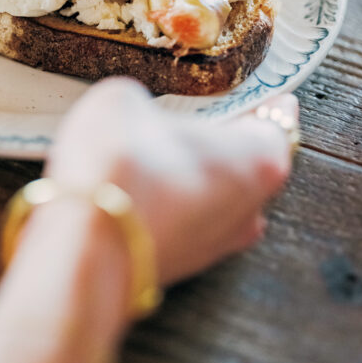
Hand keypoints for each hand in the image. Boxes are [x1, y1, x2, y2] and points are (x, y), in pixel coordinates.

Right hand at [46, 77, 295, 286]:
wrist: (84, 246)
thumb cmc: (120, 165)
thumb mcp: (126, 100)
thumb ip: (144, 104)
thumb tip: (137, 114)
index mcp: (256, 159)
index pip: (277, 125)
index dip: (267, 105)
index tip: (265, 95)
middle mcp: (250, 208)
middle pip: (250, 166)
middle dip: (226, 144)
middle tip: (200, 120)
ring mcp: (217, 245)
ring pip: (218, 199)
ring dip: (195, 178)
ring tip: (158, 153)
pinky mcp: (182, 267)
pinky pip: (185, 223)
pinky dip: (170, 205)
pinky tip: (138, 188)